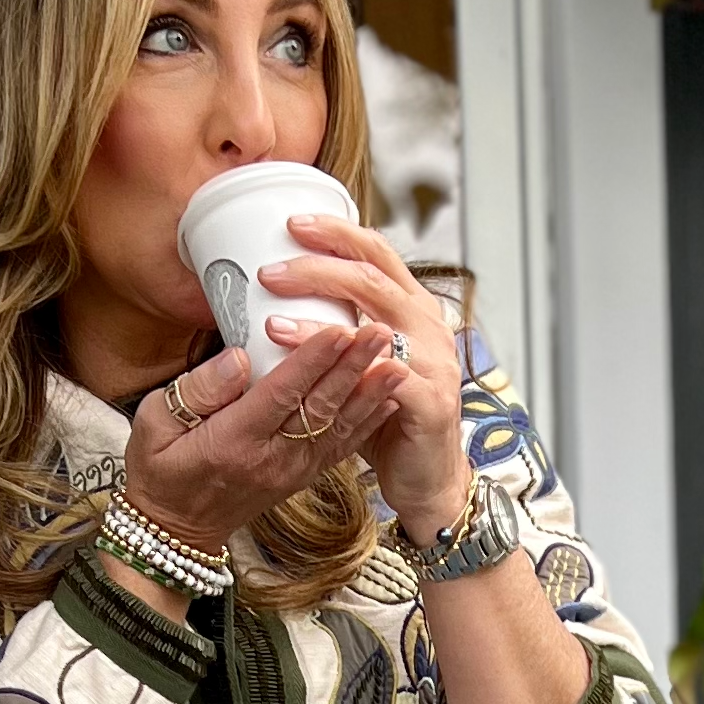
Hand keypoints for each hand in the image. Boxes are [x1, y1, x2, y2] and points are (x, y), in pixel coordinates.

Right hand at [121, 312, 411, 558]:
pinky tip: (390, 398)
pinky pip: (340, 446)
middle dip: (354, 367)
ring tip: (399, 358)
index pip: (281, 394)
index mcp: (233, 441)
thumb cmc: (161, 468)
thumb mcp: (155, 424)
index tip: (339, 329)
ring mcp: (291, 470)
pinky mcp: (302, 476)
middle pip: (320, 407)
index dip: (313, 361)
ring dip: (370, 392)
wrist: (175, 529)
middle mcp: (270, 459)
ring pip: (339, 426)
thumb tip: (240, 358)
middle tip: (382, 331)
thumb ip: (198, 390)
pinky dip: (368, 421)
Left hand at [256, 215, 469, 536]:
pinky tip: (304, 361)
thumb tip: (278, 304)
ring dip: (320, 312)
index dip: (338, 233)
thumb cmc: (388, 421)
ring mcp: (433, 361)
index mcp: (412, 309)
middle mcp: (428, 326)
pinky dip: (339, 362)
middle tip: (269, 269)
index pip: (378, 253)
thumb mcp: (361, 364)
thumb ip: (335, 331)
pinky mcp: (429, 399)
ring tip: (270, 308)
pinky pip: (380, 372)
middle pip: (373, 275)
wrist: (427, 480)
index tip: (293, 223)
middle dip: (319, 264)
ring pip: (374, 318)